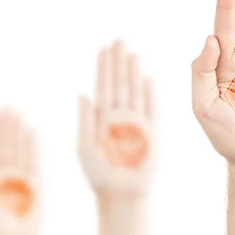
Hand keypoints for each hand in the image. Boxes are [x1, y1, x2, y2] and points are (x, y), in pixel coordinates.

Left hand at [0, 110, 39, 234]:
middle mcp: (7, 173)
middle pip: (6, 144)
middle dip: (6, 126)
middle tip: (7, 107)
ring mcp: (22, 176)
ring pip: (18, 148)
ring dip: (17, 131)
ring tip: (18, 113)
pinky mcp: (36, 182)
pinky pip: (34, 160)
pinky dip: (32, 146)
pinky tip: (31, 132)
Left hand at [78, 40, 152, 194]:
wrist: (122, 194)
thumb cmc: (99, 175)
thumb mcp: (84, 147)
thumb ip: (85, 121)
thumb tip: (83, 94)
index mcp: (101, 120)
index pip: (103, 87)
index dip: (103, 68)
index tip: (103, 48)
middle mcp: (119, 118)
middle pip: (118, 83)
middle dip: (118, 62)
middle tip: (119, 40)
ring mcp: (136, 124)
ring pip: (134, 91)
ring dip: (132, 72)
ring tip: (132, 52)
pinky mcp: (151, 133)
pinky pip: (150, 109)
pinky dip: (149, 94)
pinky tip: (146, 77)